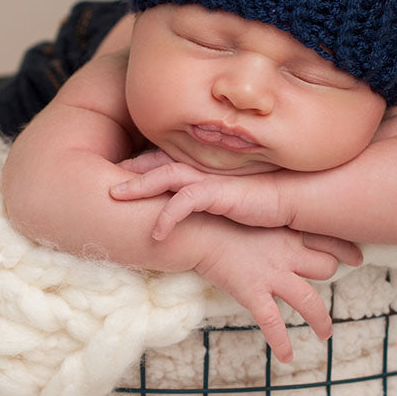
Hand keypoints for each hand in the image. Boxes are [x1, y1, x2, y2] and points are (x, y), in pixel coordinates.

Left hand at [112, 156, 285, 238]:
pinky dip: (167, 216)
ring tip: (114, 196)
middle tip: (103, 181)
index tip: (115, 175)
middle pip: (156, 162)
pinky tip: (155, 233)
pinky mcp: (217, 193)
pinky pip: (184, 201)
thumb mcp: (227, 200)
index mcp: (201, 170)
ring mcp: (208, 179)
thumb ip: (207, 201)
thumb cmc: (262, 201)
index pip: (163, 162)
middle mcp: (201, 170)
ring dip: (138, 185)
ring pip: (164, 174)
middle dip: (128, 169)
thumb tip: (189, 215)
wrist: (292, 197)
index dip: (138, 167)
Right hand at [195, 225, 359, 362]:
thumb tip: (273, 231)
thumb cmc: (218, 217)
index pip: (329, 240)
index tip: (358, 257)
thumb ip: (270, 224)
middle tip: (329, 289)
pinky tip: (286, 357)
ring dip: (321, 320)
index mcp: (288, 230)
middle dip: (329, 279)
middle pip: (325, 268)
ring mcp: (272, 274)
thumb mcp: (253, 214)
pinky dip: (282, 342)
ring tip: (325, 335)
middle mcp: (287, 252)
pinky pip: (273, 323)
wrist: (197, 227)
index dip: (346, 250)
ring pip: (310, 301)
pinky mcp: (252, 292)